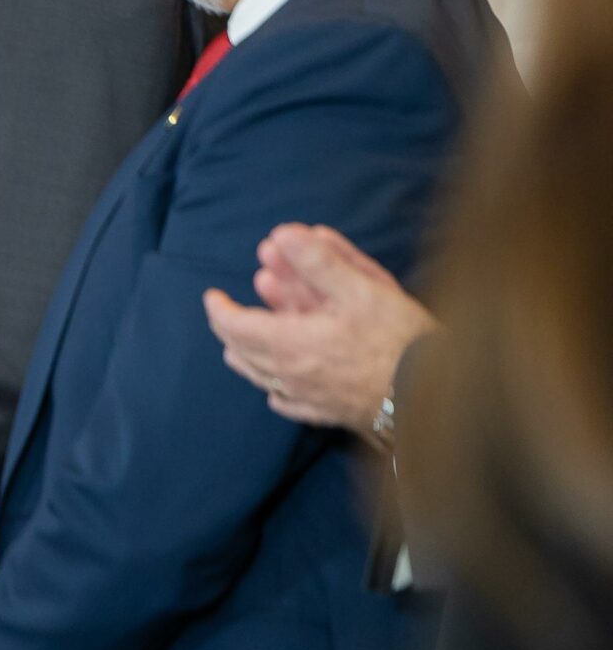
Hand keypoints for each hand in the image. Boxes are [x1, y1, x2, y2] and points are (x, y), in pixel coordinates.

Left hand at [203, 224, 436, 439]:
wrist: (437, 399)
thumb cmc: (398, 342)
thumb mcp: (360, 290)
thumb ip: (318, 262)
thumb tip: (282, 234)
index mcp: (289, 346)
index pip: (233, 327)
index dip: (218, 309)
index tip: (213, 295)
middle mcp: (289, 377)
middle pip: (242, 353)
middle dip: (238, 321)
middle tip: (243, 306)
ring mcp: (307, 400)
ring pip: (261, 377)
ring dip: (254, 349)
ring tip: (259, 330)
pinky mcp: (328, 415)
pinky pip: (287, 401)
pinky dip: (278, 382)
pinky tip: (284, 377)